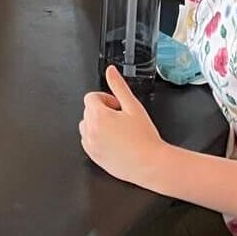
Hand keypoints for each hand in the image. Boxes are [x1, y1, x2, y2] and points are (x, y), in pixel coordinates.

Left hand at [78, 66, 164, 184]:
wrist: (150, 164)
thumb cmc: (145, 138)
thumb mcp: (133, 106)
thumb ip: (119, 86)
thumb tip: (110, 71)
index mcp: (98, 115)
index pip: (91, 97)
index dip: (106, 99)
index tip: (118, 107)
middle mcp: (90, 130)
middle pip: (88, 111)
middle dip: (103, 111)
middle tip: (122, 119)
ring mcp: (90, 145)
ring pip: (86, 126)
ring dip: (98, 124)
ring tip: (119, 131)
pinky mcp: (93, 156)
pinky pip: (88, 141)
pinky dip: (97, 139)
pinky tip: (115, 142)